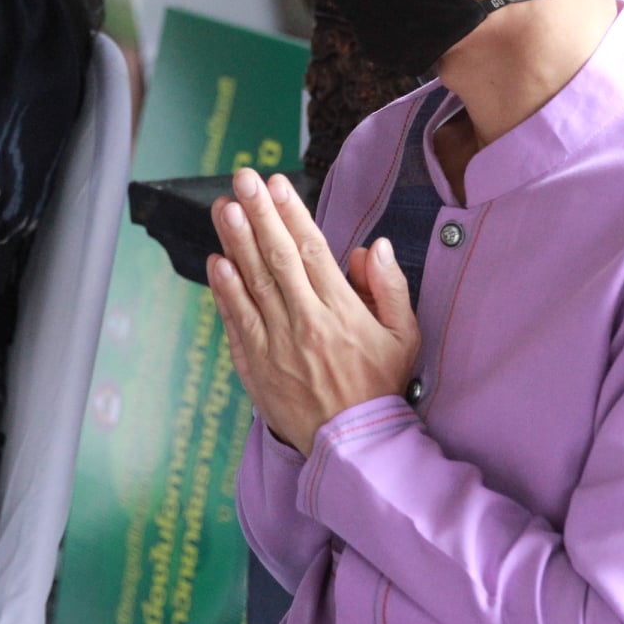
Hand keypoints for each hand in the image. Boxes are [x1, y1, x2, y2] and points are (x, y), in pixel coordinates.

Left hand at [207, 168, 419, 455]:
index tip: (276, 184)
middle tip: (242, 178)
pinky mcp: (257, 366)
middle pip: (278, 258)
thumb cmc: (380, 386)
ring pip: (253, 284)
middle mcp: (306, 322)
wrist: (353, 445)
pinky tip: (217, 262)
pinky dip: (225, 292)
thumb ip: (391, 287)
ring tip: (224, 207)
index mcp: (343, 311)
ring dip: (236, 242)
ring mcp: (278, 345)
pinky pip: (238, 322)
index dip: (292, 214)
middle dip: (259, 213)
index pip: (313, 251)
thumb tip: (373, 246)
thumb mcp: (405, 336)